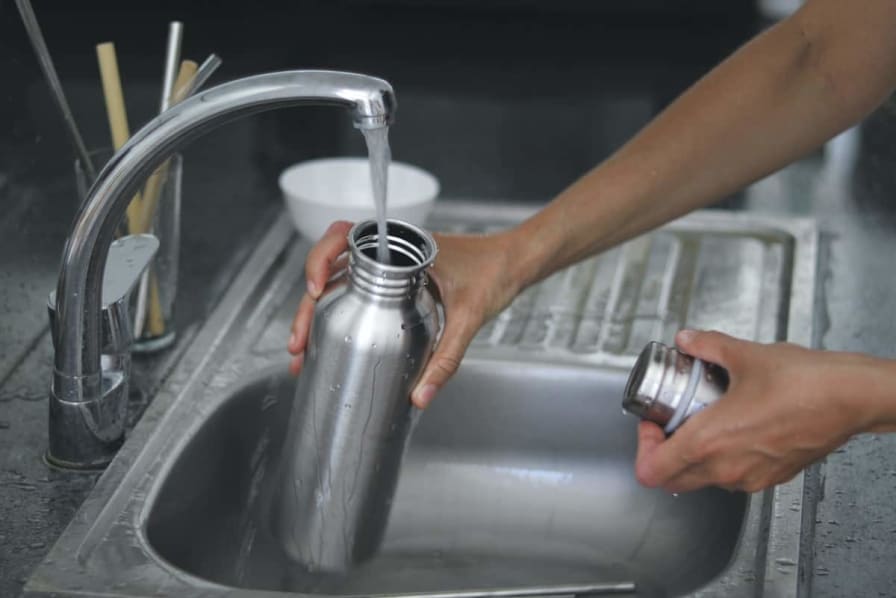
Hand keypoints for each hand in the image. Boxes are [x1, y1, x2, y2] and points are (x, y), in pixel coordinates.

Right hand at [287, 221, 524, 408]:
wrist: (515, 263)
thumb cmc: (495, 272)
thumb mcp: (469, 317)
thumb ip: (446, 358)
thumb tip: (422, 396)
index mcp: (402, 244)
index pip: (343, 236)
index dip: (319, 259)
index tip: (315, 290)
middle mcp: (390, 251)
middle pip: (331, 269)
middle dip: (307, 305)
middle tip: (298, 342)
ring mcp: (391, 268)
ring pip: (340, 285)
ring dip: (318, 313)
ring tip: (304, 350)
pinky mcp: (397, 284)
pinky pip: (359, 293)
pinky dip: (341, 314)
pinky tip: (331, 343)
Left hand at [634, 329, 886, 492]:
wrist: (851, 398)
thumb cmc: (804, 382)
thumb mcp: (743, 355)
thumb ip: (706, 346)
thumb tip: (687, 340)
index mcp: (709, 443)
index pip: (653, 470)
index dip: (644, 447)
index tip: (653, 423)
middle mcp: (727, 468)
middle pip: (673, 479)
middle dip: (664, 452)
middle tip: (671, 422)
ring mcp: (751, 477)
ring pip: (703, 478)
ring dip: (693, 454)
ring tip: (703, 418)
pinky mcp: (771, 476)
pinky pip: (733, 475)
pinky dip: (723, 456)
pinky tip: (734, 425)